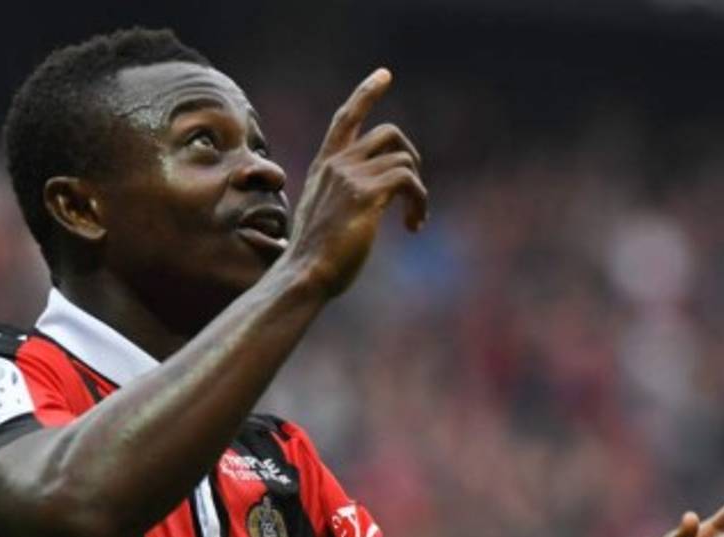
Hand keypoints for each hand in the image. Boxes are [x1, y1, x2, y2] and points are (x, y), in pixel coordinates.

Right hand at [283, 68, 427, 297]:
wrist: (304, 276)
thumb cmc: (312, 259)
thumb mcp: (323, 217)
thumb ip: (341, 197)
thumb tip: (366, 202)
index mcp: (323, 167)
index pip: (345, 118)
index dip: (366, 93)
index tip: (385, 74)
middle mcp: (336, 164)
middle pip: (389, 133)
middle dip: (411, 157)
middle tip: (414, 192)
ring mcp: (350, 176)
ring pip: (406, 160)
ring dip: (419, 192)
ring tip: (414, 221)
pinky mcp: (366, 194)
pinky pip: (410, 182)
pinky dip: (420, 202)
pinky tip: (413, 226)